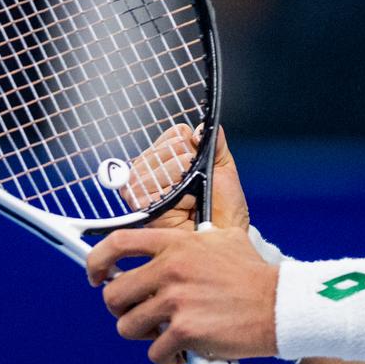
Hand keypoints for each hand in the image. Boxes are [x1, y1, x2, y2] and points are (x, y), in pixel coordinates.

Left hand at [91, 126, 268, 363]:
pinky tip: (181, 353)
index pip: (117, 244)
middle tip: (141, 315)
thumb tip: (206, 146)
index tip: (95, 276)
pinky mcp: (186, 331)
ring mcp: (176, 301)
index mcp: (176, 244)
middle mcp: (171, 269)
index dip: (96, 262)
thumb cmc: (252, 273)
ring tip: (164, 334)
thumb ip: (202, 214)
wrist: (281, 306)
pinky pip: (155, 352)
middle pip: (115, 295)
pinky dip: (165, 358)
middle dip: (123, 310)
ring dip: (144, 335)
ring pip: (129, 326)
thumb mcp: (225, 232)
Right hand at [119, 124, 249, 231]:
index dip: (191, 147)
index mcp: (172, 157)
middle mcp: (153, 169)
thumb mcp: (224, 170)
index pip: (175, 134)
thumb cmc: (224, 210)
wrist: (221, 237)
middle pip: (168, 147)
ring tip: (188, 200)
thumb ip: (215, 144)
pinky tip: (179, 207)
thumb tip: (202, 126)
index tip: (200, 165)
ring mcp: (144, 185)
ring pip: (161, 164)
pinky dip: (173, 195)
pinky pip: (153, 185)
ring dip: (182, 183)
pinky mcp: (140, 202)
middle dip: (187, 167)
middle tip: (195, 188)